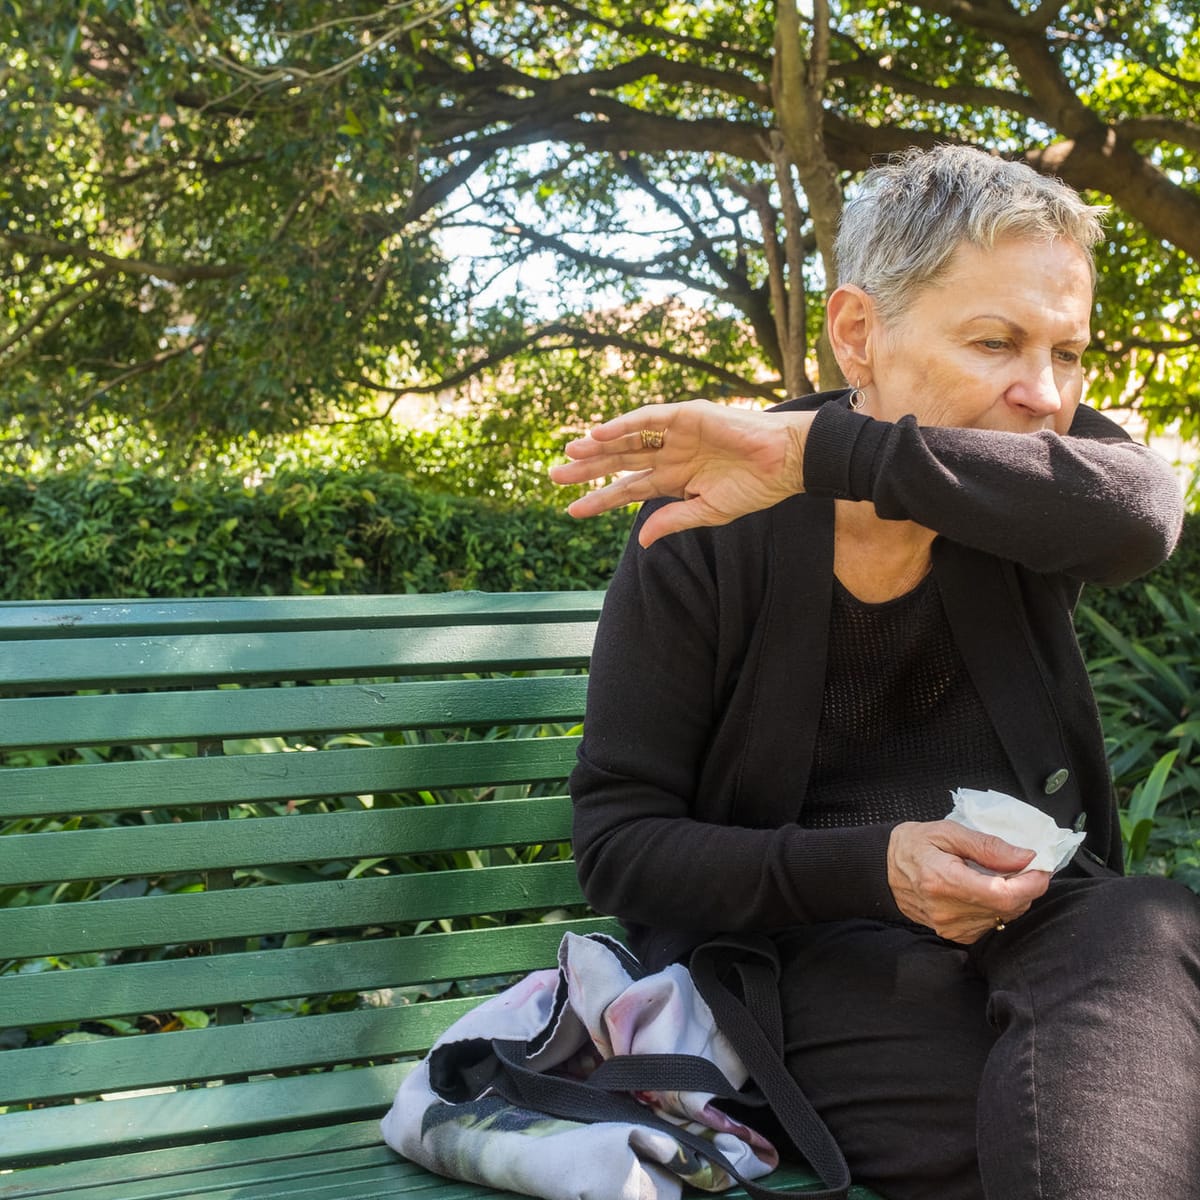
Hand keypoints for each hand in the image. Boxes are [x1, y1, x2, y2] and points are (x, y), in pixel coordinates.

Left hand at [548, 400, 813, 547]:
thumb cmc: (755, 488)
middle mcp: (670, 454)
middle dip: (588, 471)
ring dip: (598, 446)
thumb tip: (641, 541)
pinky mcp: (686, 415)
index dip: (599, 499)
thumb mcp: (710, 511)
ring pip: (627, 440)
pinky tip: (599, 434)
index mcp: (674, 479)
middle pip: (619, 463)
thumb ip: (674, 521)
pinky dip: (623, 425)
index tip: (572, 511)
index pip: (627, 489)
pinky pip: (647, 420)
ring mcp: (676, 434)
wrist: (785, 462)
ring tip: (570, 453)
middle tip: (554, 478)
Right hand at [887, 820, 1050, 943]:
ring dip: (1014, 896)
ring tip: (1006, 873)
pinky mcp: (954, 935)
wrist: (882, 870)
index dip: (1031, 883)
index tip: (1042, 866)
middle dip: (1027, 886)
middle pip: (1008, 907)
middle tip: (1027, 864)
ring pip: (1004, 917)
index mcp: (943, 880)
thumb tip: (1024, 857)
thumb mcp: (947, 831)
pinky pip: (992, 923)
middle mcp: (947, 910)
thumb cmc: (913, 844)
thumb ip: (987, 845)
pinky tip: (989, 889)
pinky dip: (999, 907)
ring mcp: (950, 926)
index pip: (1003, 894)